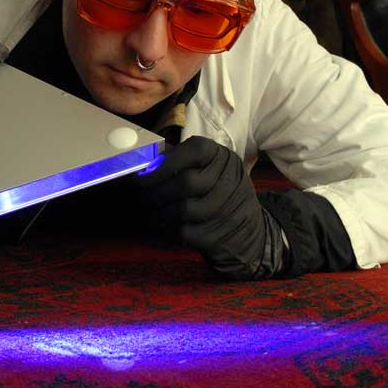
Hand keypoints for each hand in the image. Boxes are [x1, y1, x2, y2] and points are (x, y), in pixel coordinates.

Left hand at [138, 136, 284, 279]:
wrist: (249, 234)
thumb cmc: (217, 193)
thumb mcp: (209, 169)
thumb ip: (179, 161)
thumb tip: (143, 159)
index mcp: (223, 158)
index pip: (193, 150)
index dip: (164, 162)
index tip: (140, 172)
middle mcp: (230, 180)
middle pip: (185, 182)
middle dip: (154, 190)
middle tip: (138, 195)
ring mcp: (227, 210)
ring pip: (182, 209)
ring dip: (157, 212)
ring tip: (147, 211)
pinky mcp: (219, 236)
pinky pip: (184, 232)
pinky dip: (166, 229)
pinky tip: (160, 225)